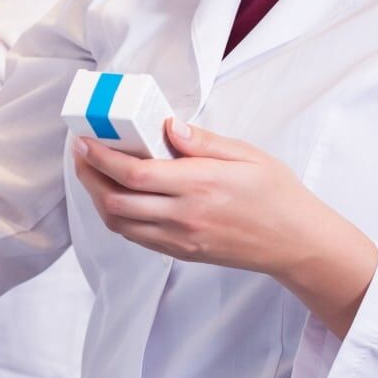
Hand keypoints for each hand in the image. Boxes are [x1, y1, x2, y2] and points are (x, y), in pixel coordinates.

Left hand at [72, 120, 377, 335]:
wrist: (297, 243)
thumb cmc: (276, 194)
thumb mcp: (246, 154)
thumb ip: (202, 141)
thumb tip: (166, 125)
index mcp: (200, 184)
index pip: (135, 173)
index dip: (102, 158)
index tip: (85, 141)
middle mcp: (185, 215)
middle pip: (116, 200)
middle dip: (89, 177)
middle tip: (81, 154)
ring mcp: (181, 238)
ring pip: (120, 223)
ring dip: (98, 198)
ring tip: (93, 174)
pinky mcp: (182, 253)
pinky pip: (136, 237)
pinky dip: (118, 216)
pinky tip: (117, 196)